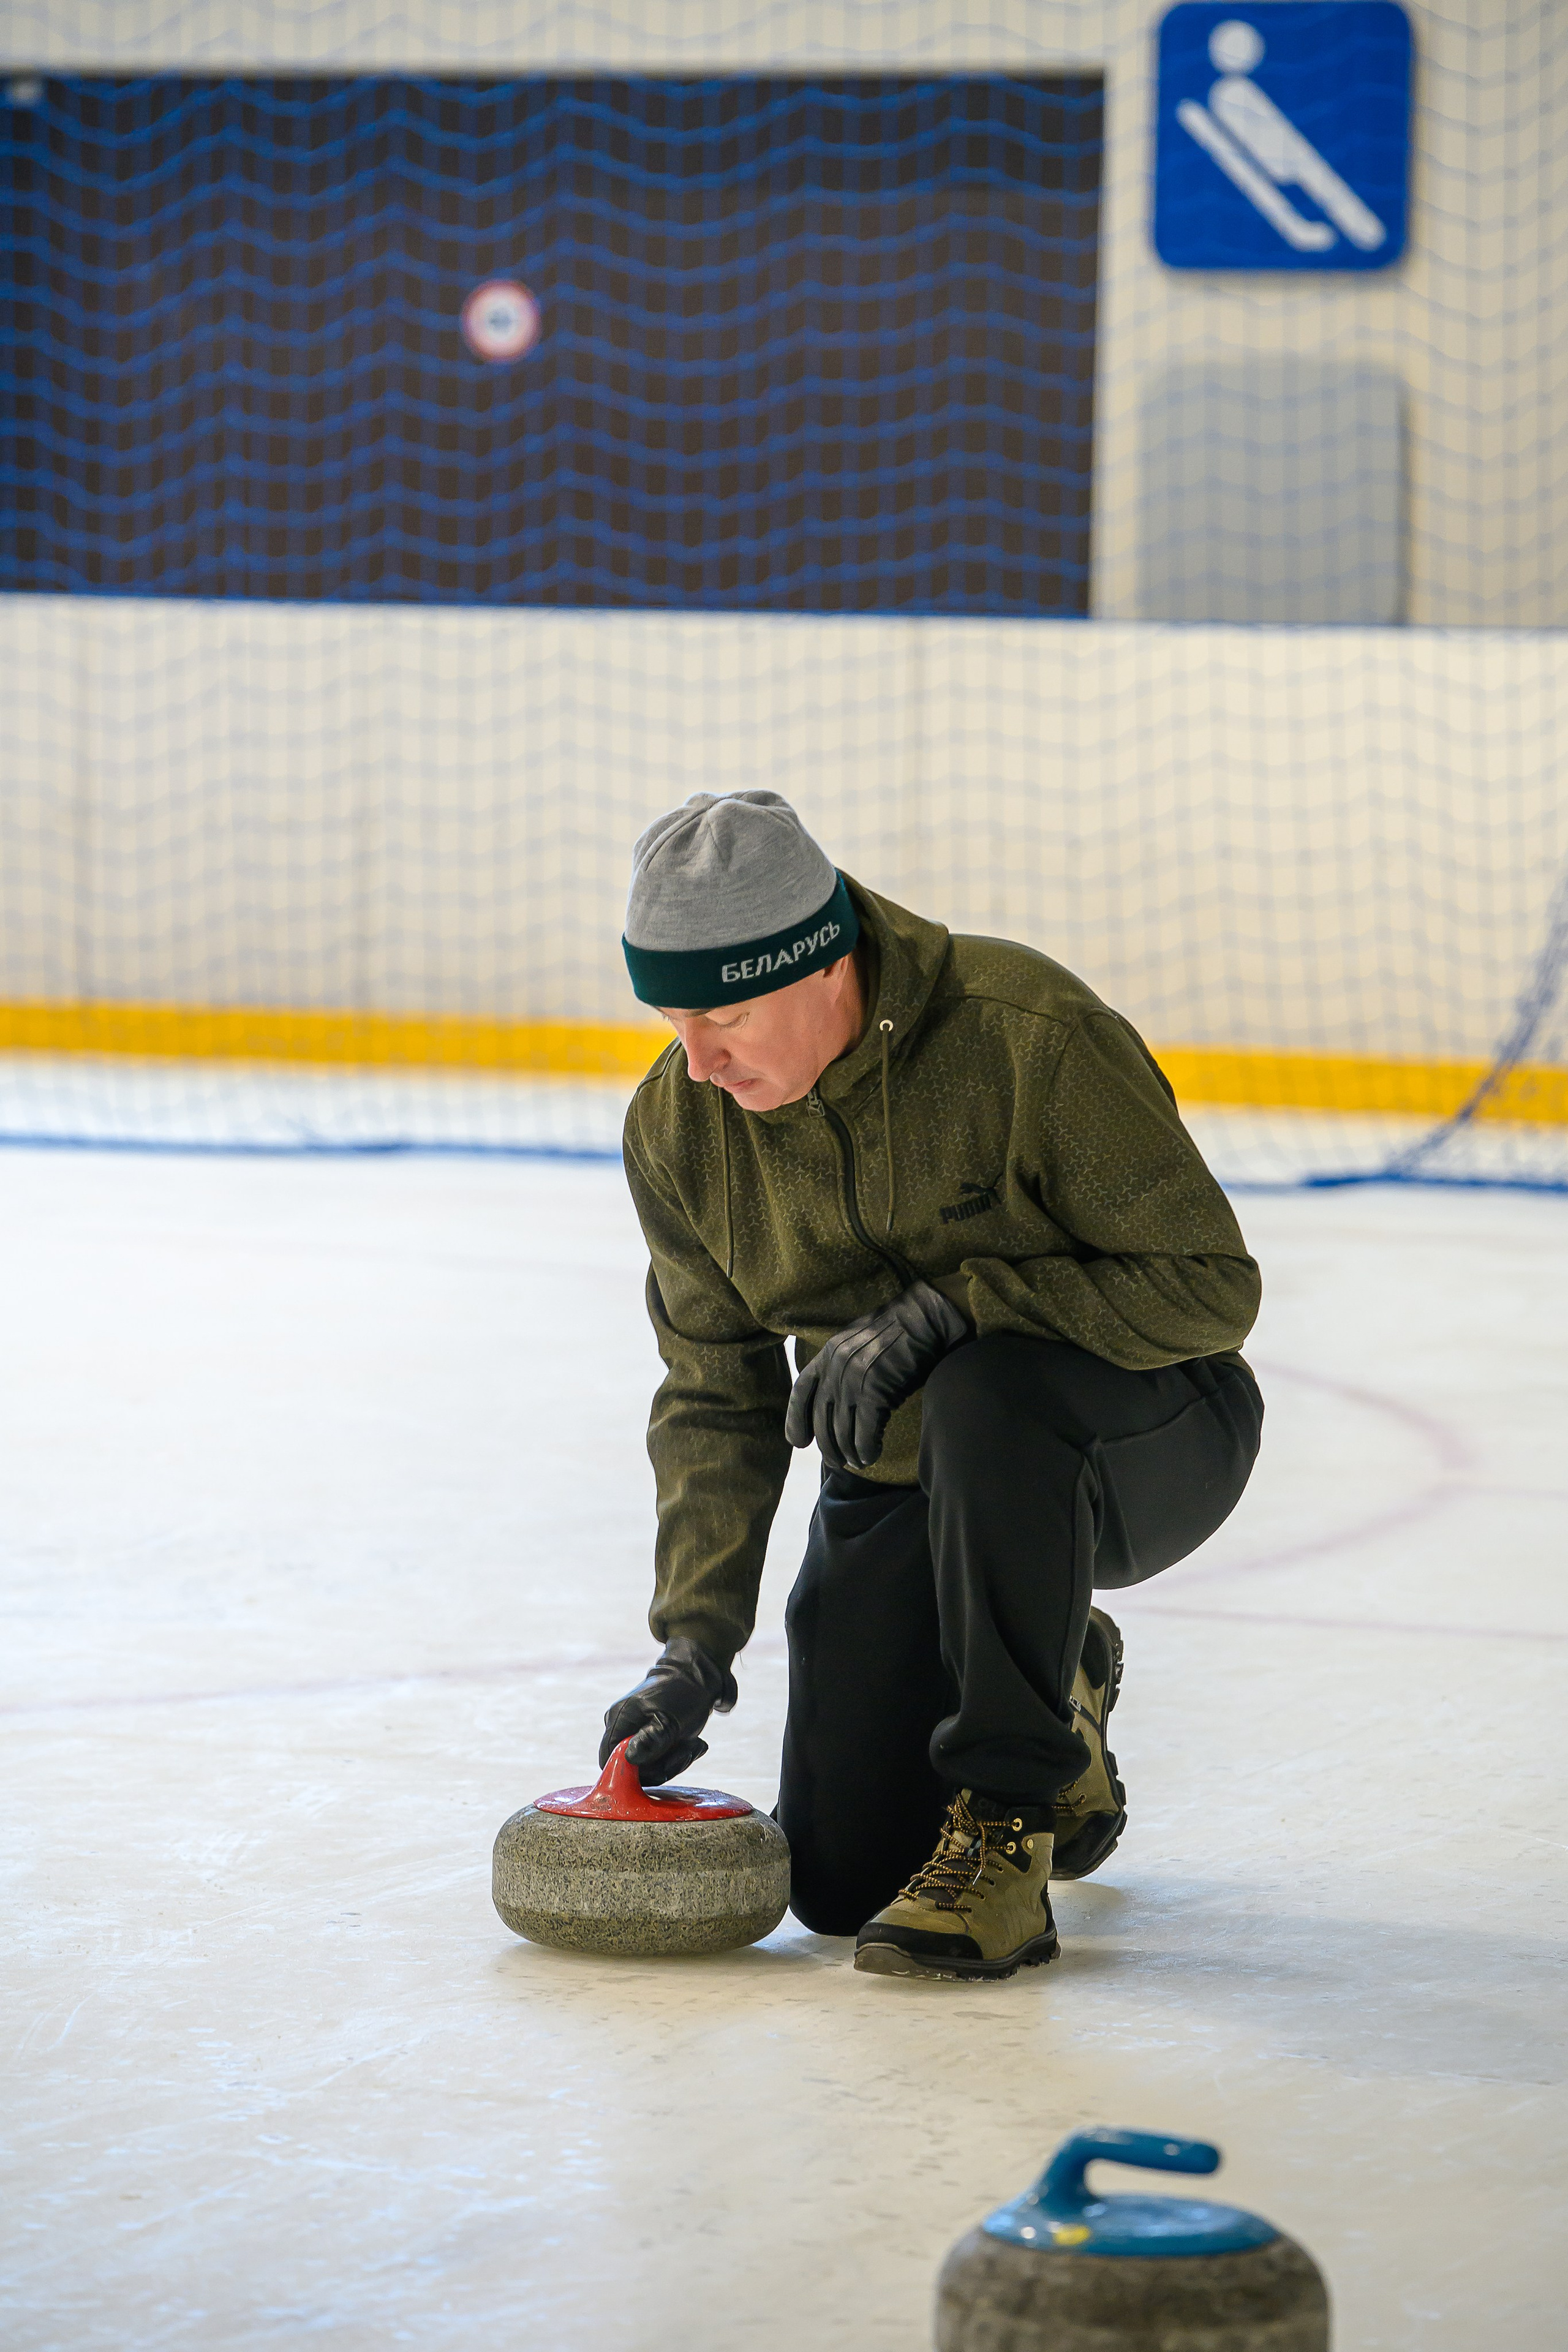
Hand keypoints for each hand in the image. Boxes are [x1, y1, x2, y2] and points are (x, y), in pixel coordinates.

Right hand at [599, 1635, 737, 1784]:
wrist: (699, 1674)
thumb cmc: (683, 1693)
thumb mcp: (670, 1720)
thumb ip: (649, 1741)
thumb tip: (628, 1759)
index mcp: (619, 1720)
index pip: (609, 1761)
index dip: (631, 1772)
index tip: (661, 1763)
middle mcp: (623, 1727)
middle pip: (633, 1768)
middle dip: (663, 1765)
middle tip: (686, 1751)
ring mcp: (636, 1732)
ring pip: (650, 1766)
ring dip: (676, 1760)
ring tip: (693, 1744)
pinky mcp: (651, 1736)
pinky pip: (660, 1758)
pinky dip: (678, 1754)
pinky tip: (693, 1743)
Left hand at [785, 1279, 970, 1472]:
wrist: (928, 1318)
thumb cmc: (901, 1334)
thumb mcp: (860, 1343)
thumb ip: (843, 1367)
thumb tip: (838, 1402)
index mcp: (828, 1353)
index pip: (801, 1391)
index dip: (795, 1419)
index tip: (798, 1442)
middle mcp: (835, 1366)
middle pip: (821, 1419)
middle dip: (827, 1447)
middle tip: (838, 1463)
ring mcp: (854, 1379)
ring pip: (842, 1430)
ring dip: (850, 1453)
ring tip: (859, 1463)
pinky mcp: (876, 1391)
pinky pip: (864, 1432)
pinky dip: (866, 1449)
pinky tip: (872, 1456)